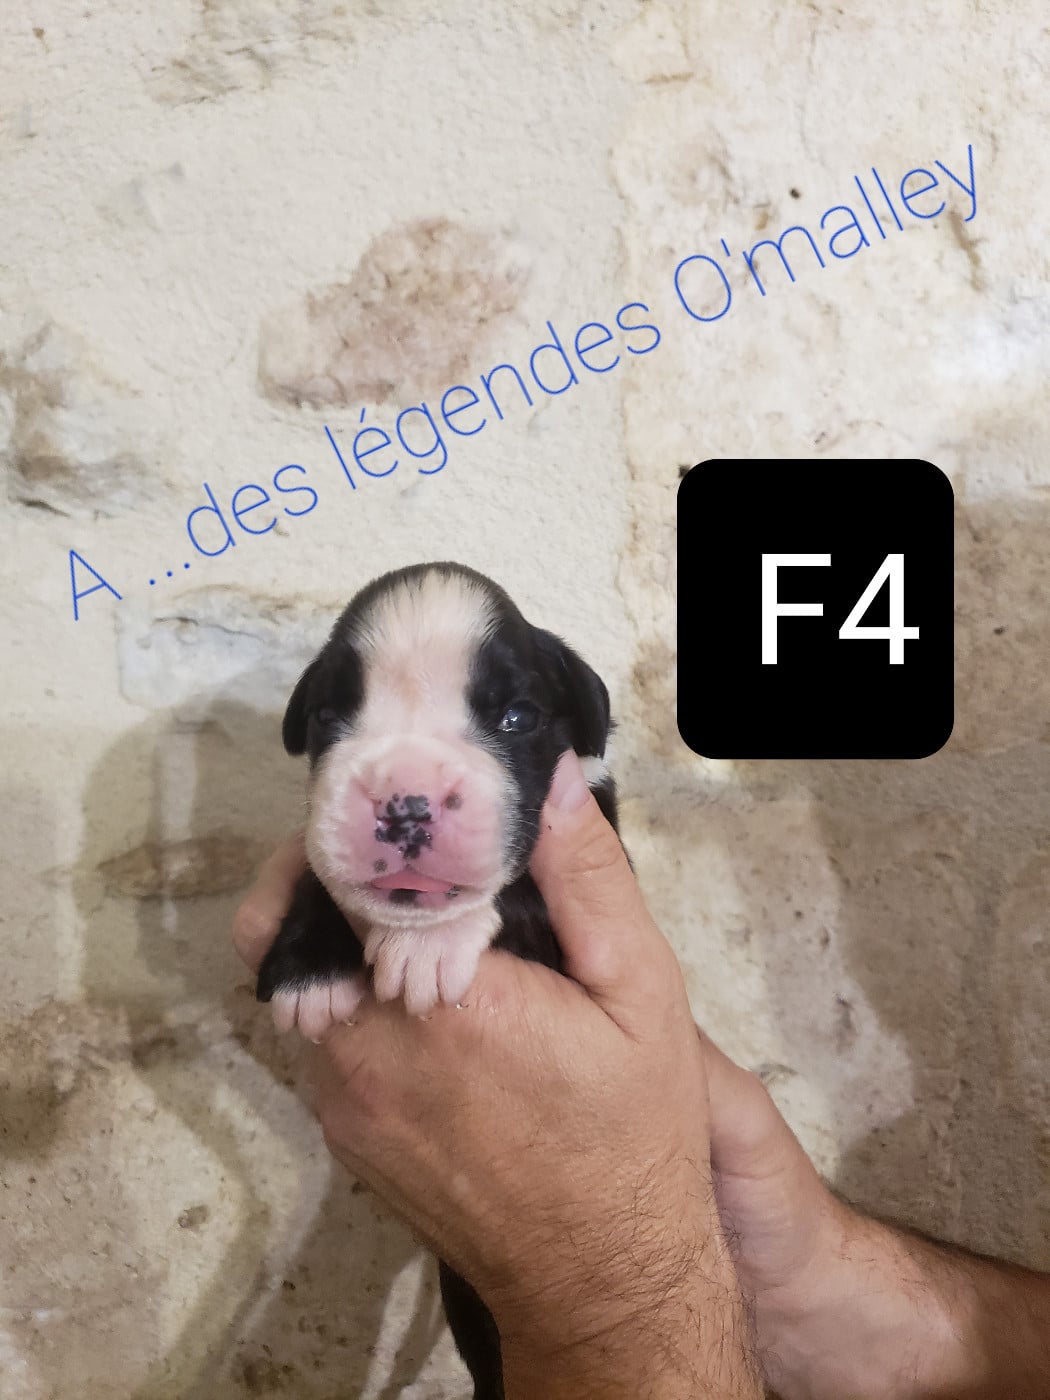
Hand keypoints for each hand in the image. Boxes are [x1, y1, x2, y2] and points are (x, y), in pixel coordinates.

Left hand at [234, 753, 761, 1399]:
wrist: (603, 1276)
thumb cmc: (633, 1130)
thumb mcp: (640, 991)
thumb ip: (587, 877)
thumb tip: (548, 775)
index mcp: (442, 1001)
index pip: (344, 878)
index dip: (360, 824)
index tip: (398, 794)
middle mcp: (365, 1049)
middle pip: (287, 924)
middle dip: (330, 869)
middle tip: (396, 844)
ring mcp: (340, 1097)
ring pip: (294, 976)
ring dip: (337, 931)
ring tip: (415, 914)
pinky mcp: (339, 1130)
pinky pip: (317, 1031)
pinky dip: (348, 992)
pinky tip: (421, 995)